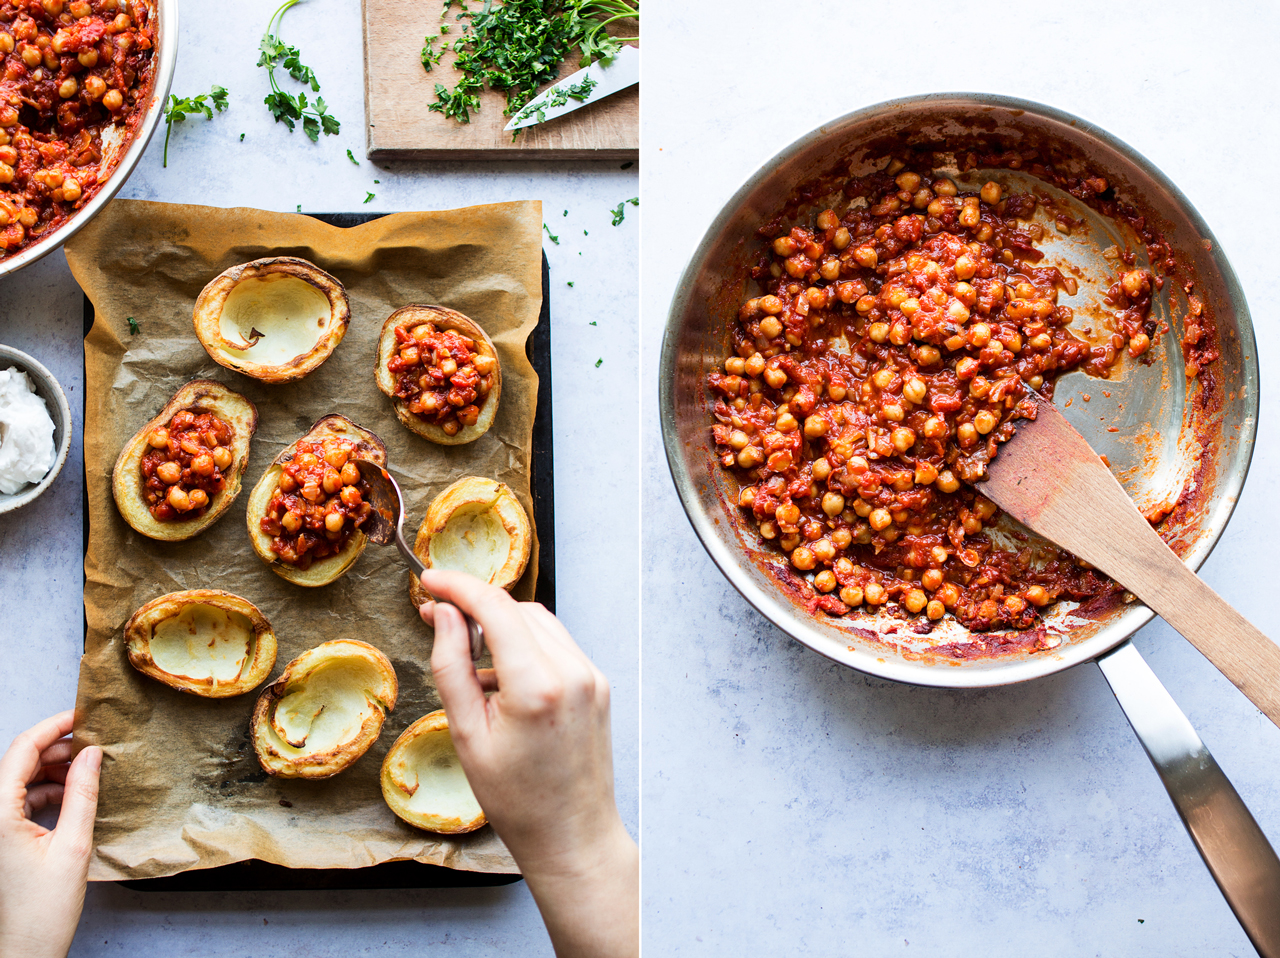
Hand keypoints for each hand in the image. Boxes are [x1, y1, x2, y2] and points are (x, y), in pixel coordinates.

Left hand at [0, 712, 100, 957]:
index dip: (53, 728)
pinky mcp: (1, 838)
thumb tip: (92, 754)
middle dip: (57, 749)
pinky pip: (21, 800)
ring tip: (88, 770)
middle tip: (94, 744)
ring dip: (53, 770)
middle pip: (19, 763)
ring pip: (20, 780)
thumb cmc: (43, 910)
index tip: (82, 716)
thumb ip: (82, 794)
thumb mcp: (73, 845)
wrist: (25, 950)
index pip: (21, 751)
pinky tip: (73, 796)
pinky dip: (48, 791)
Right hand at [421, 570, 637, 957]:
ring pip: (539, 622)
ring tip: (466, 653)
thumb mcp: (468, 735)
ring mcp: (591, 676)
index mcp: (538, 685)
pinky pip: (556, 644)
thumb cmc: (518, 800)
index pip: (496, 608)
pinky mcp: (598, 683)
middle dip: (476, 605)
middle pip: (517, 609)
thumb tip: (443, 615)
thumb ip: (451, 666)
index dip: (458, 586)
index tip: (429, 579)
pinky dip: (525, 644)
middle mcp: (573, 671)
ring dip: (501, 623)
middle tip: (435, 614)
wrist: (573, 836)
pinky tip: (500, 675)